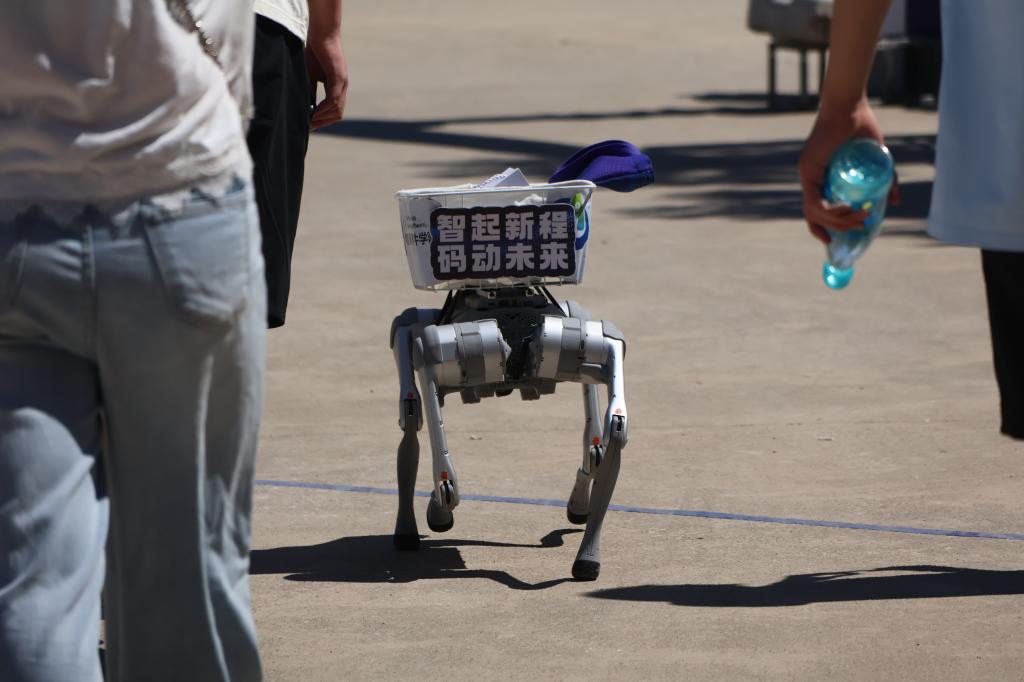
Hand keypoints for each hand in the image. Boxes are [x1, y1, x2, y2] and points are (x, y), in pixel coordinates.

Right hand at [305, 33, 347, 128]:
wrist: (321, 33)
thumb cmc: (314, 51)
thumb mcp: (310, 75)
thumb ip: (310, 90)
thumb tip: (306, 107)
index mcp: (336, 86)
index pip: (334, 110)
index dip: (323, 119)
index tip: (310, 125)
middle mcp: (342, 86)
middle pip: (337, 114)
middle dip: (323, 122)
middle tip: (309, 127)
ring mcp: (342, 83)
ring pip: (336, 109)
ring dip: (323, 118)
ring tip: (310, 122)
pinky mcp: (338, 78)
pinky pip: (333, 99)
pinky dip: (323, 108)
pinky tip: (313, 113)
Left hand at [798, 98, 899, 243]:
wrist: (851, 107)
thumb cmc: (862, 129)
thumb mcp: (877, 162)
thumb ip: (885, 181)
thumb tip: (895, 201)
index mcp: (823, 180)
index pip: (817, 211)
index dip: (824, 228)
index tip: (834, 241)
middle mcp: (811, 180)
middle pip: (814, 216)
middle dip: (838, 228)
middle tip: (861, 226)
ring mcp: (807, 176)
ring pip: (814, 212)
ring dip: (838, 221)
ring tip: (859, 218)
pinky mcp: (808, 172)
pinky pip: (814, 202)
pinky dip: (831, 211)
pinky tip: (848, 209)